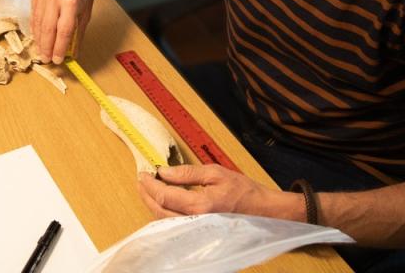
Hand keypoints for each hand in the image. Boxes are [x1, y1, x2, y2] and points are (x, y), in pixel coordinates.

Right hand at [30, 0, 101, 62]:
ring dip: (38, 39)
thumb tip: (73, 53)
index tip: (58, 60)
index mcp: (71, 2)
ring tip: (41, 51)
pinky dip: (35, 26)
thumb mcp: (87, 11)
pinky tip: (37, 36)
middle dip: (46, 47)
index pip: (63, 31)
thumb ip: (79, 32)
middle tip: (46, 60)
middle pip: (48, 28)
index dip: (59, 48)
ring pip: (38, 22)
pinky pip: (33, 13)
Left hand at [137, 164, 275, 217]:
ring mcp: (197, 230)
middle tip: (141, 181)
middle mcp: (195, 221)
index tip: (143, 174)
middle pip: (159, 211)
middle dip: (146, 195)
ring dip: (152, 205)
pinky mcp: (199, 233)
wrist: (264, 212)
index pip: (164, 195)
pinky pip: (174, 225)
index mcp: (200, 205)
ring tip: (148, 190)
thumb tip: (164, 171)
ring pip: (164, 221)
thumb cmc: (244, 192)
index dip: (150, 184)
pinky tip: (162, 203)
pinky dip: (163, 213)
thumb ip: (188, 173)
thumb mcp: (216, 173)